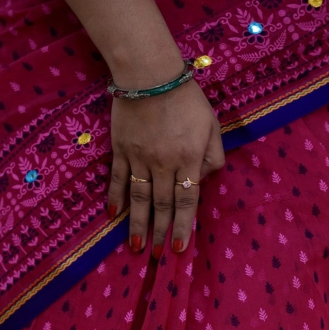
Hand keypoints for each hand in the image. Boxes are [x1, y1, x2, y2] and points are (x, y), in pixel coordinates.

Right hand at [106, 77, 224, 255]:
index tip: (179, 248)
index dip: (183, 226)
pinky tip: (114, 216)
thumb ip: (214, 154)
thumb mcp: (212, 123)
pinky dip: (116, 198)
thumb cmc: (186, 97)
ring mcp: (140, 158)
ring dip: (137, 225)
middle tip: (156, 256)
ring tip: (135, 246)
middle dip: (159, 233)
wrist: (149, 73)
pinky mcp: (121, 149)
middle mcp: (164, 163)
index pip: (187, 201)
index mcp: (189, 158)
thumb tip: (204, 179)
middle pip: (162, 205)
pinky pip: (118, 179)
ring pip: (139, 198)